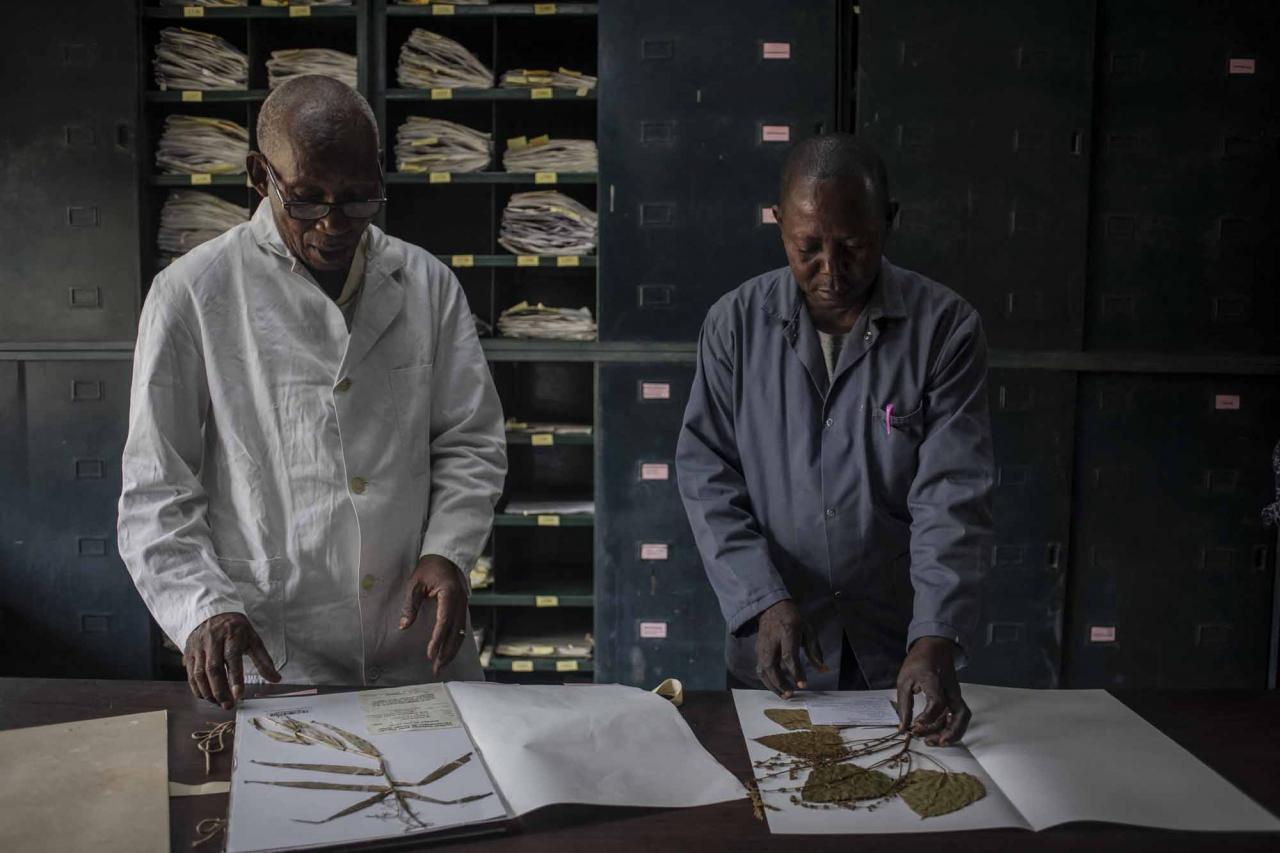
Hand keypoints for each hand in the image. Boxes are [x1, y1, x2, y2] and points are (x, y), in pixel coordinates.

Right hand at [184, 612, 280, 709]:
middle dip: (220, 690)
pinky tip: (208, 697)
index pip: (232, 657)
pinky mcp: (188, 653)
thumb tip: (276, 679)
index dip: (235, 677)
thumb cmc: (236, 630)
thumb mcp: (253, 639)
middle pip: (213, 669)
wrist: (212, 613)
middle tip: (229, 706)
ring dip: (208, 693)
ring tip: (220, 703)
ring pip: (199, 674)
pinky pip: (190, 675)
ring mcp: (198, 647)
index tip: (239, 694)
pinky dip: (198, 689)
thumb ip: (263, 660)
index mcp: (231, 634)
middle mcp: (212, 640)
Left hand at [398, 554, 467, 675]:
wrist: (446, 557)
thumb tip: (404, 626)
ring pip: (461, 633)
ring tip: (443, 665)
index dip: (437, 639)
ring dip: (452, 650)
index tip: (430, 654)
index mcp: (449, 594)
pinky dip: (456, 642)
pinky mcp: (462, 608)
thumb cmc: (429, 568)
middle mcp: (460, 602)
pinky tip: (449, 652)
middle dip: (446, 652)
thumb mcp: (415, 583)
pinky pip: (461, 628)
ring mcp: (464, 605)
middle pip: (456, 632)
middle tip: (437, 668)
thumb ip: (410, 605)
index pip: (444, 621)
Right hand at [755, 599, 825, 698]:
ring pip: (763, 670)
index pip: (789, 655)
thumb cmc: (793, 620)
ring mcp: (762, 646)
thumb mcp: (808, 630)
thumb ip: (815, 651)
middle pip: (771, 666)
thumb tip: (824, 670)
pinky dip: (768, 681)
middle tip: (791, 694)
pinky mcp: (758, 651)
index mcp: (787, 632)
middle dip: (779, 683)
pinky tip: (777, 688)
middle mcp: (772, 641)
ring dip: (772, 685)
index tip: (802, 684)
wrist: (771, 609)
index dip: (795, 671)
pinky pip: (760, 669)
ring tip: (784, 695)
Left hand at [895, 636, 969, 744]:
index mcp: (935, 679)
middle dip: (947, 732)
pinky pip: (958, 716)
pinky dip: (951, 728)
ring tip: (932, 742)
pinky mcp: (956, 698)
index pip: (938, 701)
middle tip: (928, 741)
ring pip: (961, 717)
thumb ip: (904, 705)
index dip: (928, 717)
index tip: (915, 725)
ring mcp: (956, 694)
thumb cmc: (918, 662)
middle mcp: (951, 688)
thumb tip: (903, 729)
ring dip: (951, 733)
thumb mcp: (904, 680)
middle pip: (959, 713)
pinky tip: (937, 735)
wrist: (934, 648)